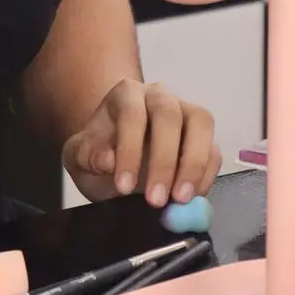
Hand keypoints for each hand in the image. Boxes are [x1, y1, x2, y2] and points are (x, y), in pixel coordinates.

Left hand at [62, 79, 219, 207]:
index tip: (123, 187)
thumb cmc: (99, 153)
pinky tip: (191, 198)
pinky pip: (213, 150)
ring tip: (180, 199)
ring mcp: (185, 112)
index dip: (129, 150)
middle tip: (156, 199)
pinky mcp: (203, 137)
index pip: (131, 114)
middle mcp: (159, 96)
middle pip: (169, 115)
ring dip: (193, 164)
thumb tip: (108, 160)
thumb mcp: (80, 157)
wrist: (116, 157)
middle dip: (164, 160)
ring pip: (200, 123)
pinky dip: (206, 175)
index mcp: (126, 94)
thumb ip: (88, 156)